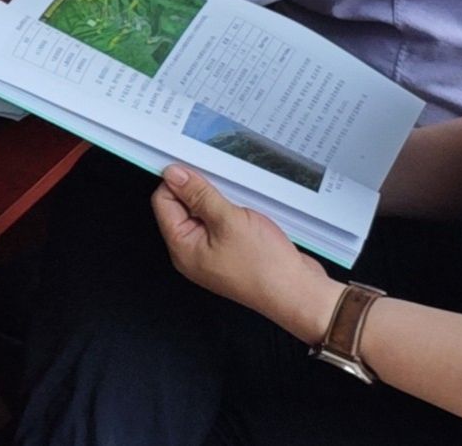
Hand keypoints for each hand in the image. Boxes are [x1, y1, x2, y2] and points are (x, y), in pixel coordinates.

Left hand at [152, 166, 336, 340]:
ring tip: (238, 200)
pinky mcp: (231, 251)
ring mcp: (213, 253)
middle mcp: (193, 252)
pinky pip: (222, 223)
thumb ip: (198, 194)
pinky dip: (231, 211)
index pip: (162, 202)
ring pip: (205, 213)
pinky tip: (247, 209)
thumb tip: (173, 175)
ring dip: (219, 200)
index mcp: (182, 247)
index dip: (176, 181)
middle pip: (182, 206)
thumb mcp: (228, 220)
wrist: (299, 293)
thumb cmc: (265, 267)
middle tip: (222, 184)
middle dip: (199, 190)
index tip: (194, 167)